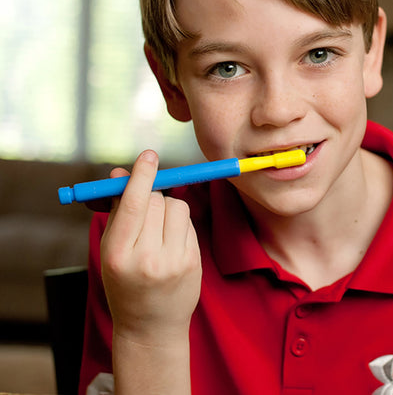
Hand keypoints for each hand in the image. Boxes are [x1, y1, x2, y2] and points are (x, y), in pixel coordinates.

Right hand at [100, 150, 201, 345]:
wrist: (150, 327)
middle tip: (145, 208)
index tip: (149, 155)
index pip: (132, 205)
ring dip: (167, 207)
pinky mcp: (193, 262)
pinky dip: (179, 223)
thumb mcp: (111, 249)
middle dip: (151, 195)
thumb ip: (117, 210)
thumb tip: (121, 172)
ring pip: (177, 207)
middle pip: (156, 201)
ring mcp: (173, 261)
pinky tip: (170, 243)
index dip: (141, 176)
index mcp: (117, 254)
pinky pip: (189, 222)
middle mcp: (146, 258)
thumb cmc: (125, 282)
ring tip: (158, 229)